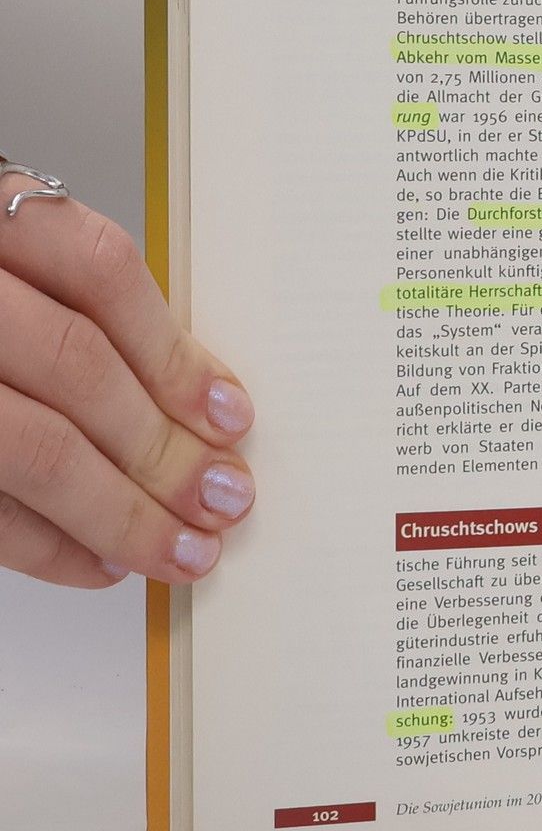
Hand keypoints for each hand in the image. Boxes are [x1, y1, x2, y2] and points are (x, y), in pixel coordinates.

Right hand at [0, 170, 254, 588]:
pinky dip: (45, 546)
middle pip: (77, 367)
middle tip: (223, 500)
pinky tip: (100, 562)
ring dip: (120, 512)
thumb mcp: (20, 268)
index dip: (174, 355)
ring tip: (180, 549)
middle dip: (164, 449)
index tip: (231, 419)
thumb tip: (199, 408)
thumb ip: (90, 314)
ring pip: (33, 446)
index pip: (98, 274)